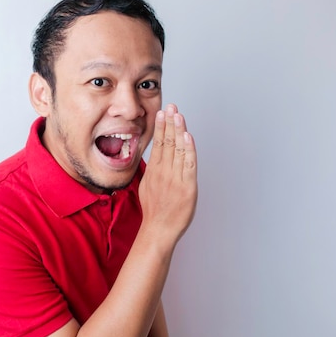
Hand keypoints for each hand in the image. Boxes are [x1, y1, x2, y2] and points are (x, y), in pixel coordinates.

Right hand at [139, 104, 197, 244]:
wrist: (159, 230)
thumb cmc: (155, 212)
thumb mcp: (147, 187)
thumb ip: (152, 171)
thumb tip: (155, 159)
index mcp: (154, 171)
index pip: (158, 144)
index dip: (161, 127)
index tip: (162, 113)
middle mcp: (163, 172)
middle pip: (167, 142)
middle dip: (170, 122)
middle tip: (171, 106)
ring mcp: (175, 178)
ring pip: (177, 149)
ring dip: (178, 130)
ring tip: (178, 115)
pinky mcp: (187, 186)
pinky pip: (188, 163)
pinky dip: (188, 149)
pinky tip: (187, 136)